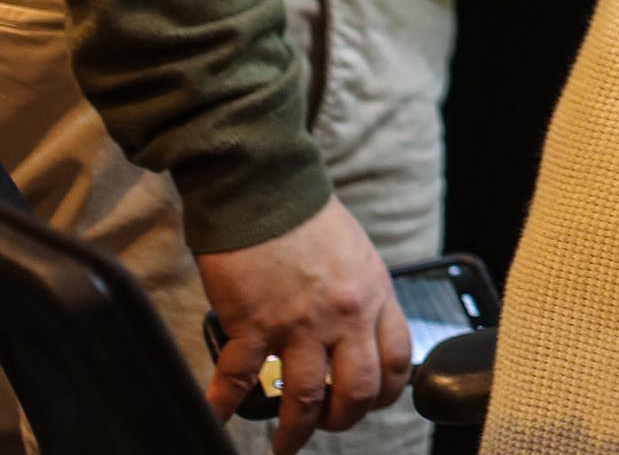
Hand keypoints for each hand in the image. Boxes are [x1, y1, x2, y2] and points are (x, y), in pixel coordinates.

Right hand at [199, 197, 409, 453]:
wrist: (264, 190)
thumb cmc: (307, 218)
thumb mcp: (357, 255)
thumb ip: (361, 296)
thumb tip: (358, 333)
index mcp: (374, 295)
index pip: (397, 361)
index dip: (385, 393)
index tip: (370, 403)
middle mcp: (344, 314)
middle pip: (357, 390)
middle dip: (343, 419)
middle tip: (327, 426)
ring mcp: (299, 323)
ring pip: (305, 398)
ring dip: (294, 431)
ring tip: (284, 445)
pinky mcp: (254, 323)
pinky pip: (240, 379)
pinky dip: (226, 405)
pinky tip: (220, 418)